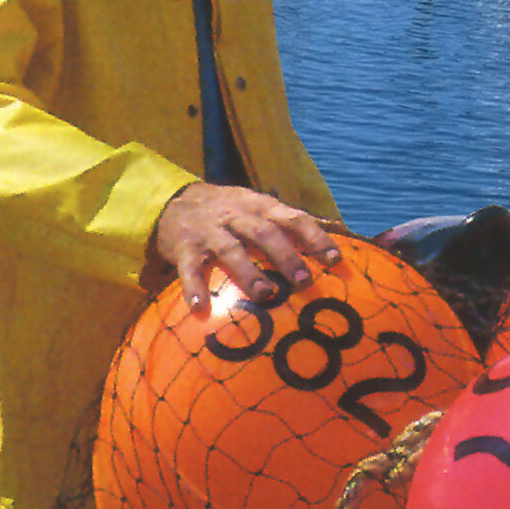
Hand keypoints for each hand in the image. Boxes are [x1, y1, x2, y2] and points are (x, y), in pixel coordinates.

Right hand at [152, 182, 342, 311]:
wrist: (174, 201)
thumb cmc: (228, 210)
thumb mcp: (258, 205)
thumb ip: (289, 219)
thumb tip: (335, 228)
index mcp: (260, 206)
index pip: (293, 218)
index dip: (315, 237)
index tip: (334, 259)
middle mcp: (236, 216)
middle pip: (264, 233)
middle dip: (286, 256)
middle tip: (304, 281)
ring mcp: (209, 232)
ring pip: (231, 250)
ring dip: (249, 273)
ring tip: (266, 294)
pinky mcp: (184, 249)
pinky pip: (190, 269)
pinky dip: (195, 287)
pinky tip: (201, 307)